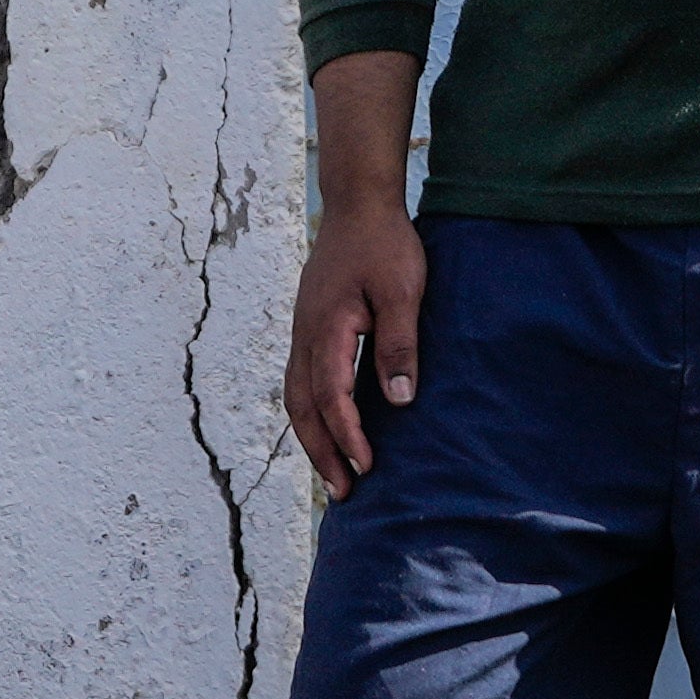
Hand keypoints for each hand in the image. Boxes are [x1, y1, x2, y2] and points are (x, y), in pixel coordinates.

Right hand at [284, 195, 427, 498]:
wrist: (359, 204)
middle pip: (302, 408)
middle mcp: (305, 335)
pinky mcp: (309, 328)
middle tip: (343, 494)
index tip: (368, 467)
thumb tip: (400, 402)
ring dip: (314, 439)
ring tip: (335, 474)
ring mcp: (302, 332)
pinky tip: (330, 428)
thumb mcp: (402, 291)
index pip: (331, 396)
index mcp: (326, 328)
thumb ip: (399, 345)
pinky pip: (301, 382)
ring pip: (296, 398)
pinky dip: (312, 414)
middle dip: (321, 454)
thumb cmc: (386, 245)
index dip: (348, 436)